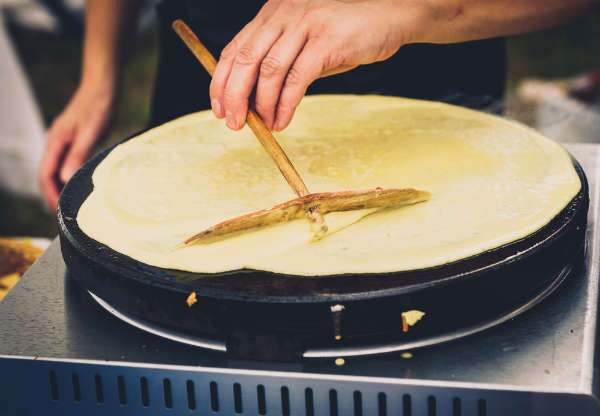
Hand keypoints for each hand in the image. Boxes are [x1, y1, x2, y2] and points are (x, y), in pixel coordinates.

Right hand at [39, 85, 114, 210]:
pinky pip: (65, 164)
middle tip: (64, 216)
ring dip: (60, 188)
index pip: (45, 175)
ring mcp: (62, 141)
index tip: (58, 213)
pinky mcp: (72, 140)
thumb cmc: (98, 107)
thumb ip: (78, 155)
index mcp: (55, 142)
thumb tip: (66, 179)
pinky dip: (68, 178)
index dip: (50, 195)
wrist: (102, 87)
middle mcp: (55, 143)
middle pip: (47, 175)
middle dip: (53, 196)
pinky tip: (78, 186)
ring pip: (55, 170)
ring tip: (70, 206)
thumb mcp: (91, 133)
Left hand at [209, 0, 416, 131]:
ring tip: (264, 126)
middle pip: (246, 59)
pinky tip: (283, 120)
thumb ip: (280, 64)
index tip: (218, 108)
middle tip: (234, 124)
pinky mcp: (327, 40)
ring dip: (262, 104)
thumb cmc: (344, 34)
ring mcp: (305, 24)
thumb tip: (253, 102)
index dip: (221, 81)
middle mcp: (284, 14)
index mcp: (272, 14)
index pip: (235, 48)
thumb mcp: (304, 43)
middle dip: (235, 96)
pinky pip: (298, 78)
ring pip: (270, 71)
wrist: (389, 16)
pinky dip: (286, 104)